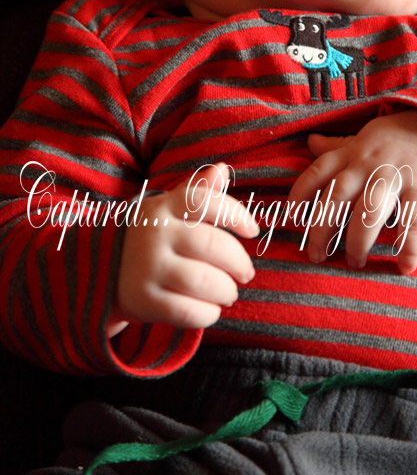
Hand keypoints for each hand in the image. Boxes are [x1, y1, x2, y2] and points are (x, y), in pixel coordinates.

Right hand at [110, 163, 258, 335]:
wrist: (98, 266)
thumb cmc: (148, 233)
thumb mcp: (167, 207)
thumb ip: (197, 190)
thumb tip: (223, 169)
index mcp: (164, 207)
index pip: (205, 202)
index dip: (236, 215)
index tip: (253, 231)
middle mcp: (155, 234)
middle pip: (212, 246)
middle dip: (239, 262)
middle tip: (246, 272)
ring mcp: (148, 268)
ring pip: (204, 281)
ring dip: (227, 290)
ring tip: (229, 292)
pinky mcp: (143, 301)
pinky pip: (188, 311)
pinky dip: (209, 313)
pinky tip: (212, 308)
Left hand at [289, 111, 416, 274]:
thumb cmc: (399, 137)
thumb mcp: (366, 137)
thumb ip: (338, 146)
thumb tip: (310, 142)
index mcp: (353, 153)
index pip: (317, 172)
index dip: (299, 196)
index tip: (289, 220)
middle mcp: (370, 165)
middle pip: (337, 198)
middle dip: (322, 230)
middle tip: (316, 256)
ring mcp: (397, 176)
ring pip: (369, 212)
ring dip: (358, 241)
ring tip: (354, 263)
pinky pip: (414, 222)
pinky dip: (409, 246)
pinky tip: (404, 267)